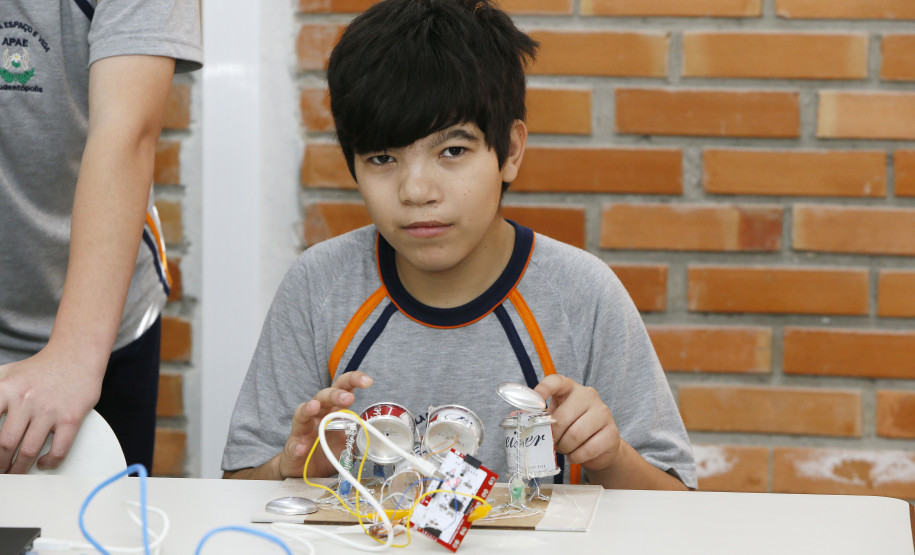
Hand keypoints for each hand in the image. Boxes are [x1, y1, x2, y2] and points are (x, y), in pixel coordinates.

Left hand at [0, 349, 102, 473]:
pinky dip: (50, 462)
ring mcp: (50, 409)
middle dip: (0, 464)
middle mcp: (26, 399)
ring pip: (29, 451)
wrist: (76, 355)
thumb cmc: (40, 369)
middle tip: (1, 470)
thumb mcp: (5, 374)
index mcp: (5, 389)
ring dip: (20, 468)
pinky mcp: (72, 417)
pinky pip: (59, 450)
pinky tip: (44, 462)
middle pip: (5, 444)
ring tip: (16, 472)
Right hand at [277, 371, 372, 478]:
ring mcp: (302, 430)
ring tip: (314, 407)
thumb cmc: (326, 449)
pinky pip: (293, 445)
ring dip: (308, 409)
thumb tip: (377, 433)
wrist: (305, 470)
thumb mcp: (347, 440)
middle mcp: (316, 415)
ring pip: (302, 414)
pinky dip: (297, 446)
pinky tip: (301, 448)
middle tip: (348, 398)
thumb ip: (358, 433)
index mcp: (331, 410)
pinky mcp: (292, 448)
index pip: (341, 388)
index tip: (368, 381)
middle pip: (322, 397)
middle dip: (335, 394)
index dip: (353, 380)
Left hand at [534, 374, 619, 473]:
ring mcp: (603, 413)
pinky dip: (577, 456)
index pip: (556, 381)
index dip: (542, 390)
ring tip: (563, 448)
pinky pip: (589, 448)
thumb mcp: (556, 418)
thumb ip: (539, 417)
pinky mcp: (612, 432)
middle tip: (552, 442)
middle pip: (563, 418)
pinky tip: (574, 455)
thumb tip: (512, 418)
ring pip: (575, 434)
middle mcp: (588, 396)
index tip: (534, 405)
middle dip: (554, 435)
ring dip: (565, 447)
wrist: (601, 446)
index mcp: (571, 388)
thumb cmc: (573, 428)